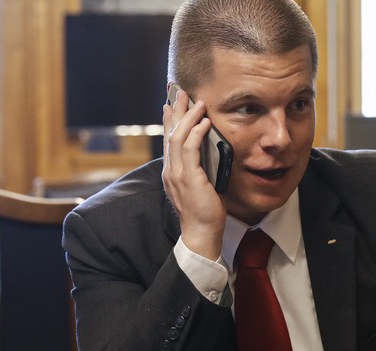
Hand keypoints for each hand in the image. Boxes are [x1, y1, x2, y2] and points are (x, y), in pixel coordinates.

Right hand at [162, 88, 225, 259]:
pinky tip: (204, 122)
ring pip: (179, 137)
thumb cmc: (203, 214)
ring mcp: (177, 174)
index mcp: (171, 172)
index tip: (171, 103)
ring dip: (188, 117)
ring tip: (197, 102)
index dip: (169, 120)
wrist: (200, 234)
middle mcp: (170, 171)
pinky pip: (190, 149)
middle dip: (175, 110)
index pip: (168, 140)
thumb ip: (198, 171)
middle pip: (170, 133)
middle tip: (179, 91)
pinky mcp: (189, 178)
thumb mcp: (199, 187)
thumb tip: (208, 157)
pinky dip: (197, 133)